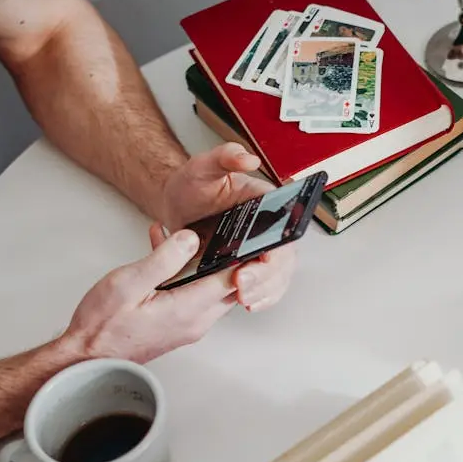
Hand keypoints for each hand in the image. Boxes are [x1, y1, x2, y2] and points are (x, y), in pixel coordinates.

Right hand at [63, 229, 238, 363]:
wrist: (85, 359)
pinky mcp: (178, 325)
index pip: (234, 279)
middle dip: (228, 256)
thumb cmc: (102, 326)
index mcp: (189, 309)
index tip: (249, 236)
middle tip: (223, 231)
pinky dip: (186, 275)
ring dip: (201, 263)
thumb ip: (164, 259)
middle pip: (229, 284)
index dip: (246, 256)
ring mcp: (189, 325)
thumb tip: (191, 239)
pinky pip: (193, 295)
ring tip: (181, 237)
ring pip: (210, 288)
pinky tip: (163, 255)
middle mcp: (196, 320)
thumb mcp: (129, 283)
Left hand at [158, 142, 296, 311]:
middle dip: (266, 277)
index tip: (264, 259)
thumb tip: (248, 159)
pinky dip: (260, 298)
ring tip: (244, 299)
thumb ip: (225, 157)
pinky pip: (264, 287)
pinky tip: (248, 304)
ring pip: (277, 277)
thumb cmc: (193, 186)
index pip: (284, 227)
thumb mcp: (203, 166)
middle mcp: (269, 229)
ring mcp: (259, 251)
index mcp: (267, 204)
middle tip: (242, 284)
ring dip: (264, 291)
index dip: (279, 247)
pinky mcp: (247, 267)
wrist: (178, 206)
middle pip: (283, 258)